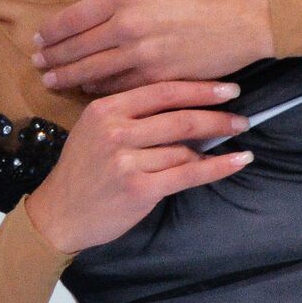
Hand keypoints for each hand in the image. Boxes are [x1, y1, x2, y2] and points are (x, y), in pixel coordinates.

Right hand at [24, 79, 254, 253]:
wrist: (58, 214)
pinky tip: (237, 161)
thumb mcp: (96, 129)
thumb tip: (186, 104)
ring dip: (213, 147)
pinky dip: (217, 167)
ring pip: (184, 148)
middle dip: (218, 117)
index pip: (163, 91)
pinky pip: (188, 174)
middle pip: (180, 118)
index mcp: (106, 109)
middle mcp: (115, 131)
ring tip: (233, 144)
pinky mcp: (139, 188)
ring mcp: (126, 161)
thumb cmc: (83, 170)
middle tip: (243, 117)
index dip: (200, 88)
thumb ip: (133, 114)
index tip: (228, 88)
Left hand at [30, 0, 273, 93]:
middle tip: (37, 65)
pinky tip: (89, 92)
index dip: (50, 32)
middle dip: (52, 58)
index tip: (38, 40)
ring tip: (52, 81)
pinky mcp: (156, 78)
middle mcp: (126, 24)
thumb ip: (123, 3)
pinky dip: (100, 90)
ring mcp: (141, 54)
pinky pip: (118, 87)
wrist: (241, 21)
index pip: (72, 18)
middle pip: (75, 47)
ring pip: (91, 71)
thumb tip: (94, 18)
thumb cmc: (203, 0)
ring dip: (68, 77)